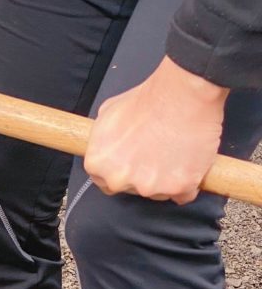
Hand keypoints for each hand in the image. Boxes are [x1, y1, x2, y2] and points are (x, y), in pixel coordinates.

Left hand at [84, 57, 228, 204]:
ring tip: (173, 152)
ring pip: (157, 193)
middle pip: (130, 189)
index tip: (132, 162)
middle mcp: (119, 179)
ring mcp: (149, 186)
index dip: (121, 170)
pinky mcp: (179, 187)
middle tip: (155, 154)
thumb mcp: (107, 114)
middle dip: (142, 175)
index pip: (104, 181)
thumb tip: (107, 146)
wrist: (183, 94)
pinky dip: (188, 183)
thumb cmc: (147, 100)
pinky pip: (184, 195)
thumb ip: (102, 139)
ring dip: (165, 179)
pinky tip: (189, 163)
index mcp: (98, 164)